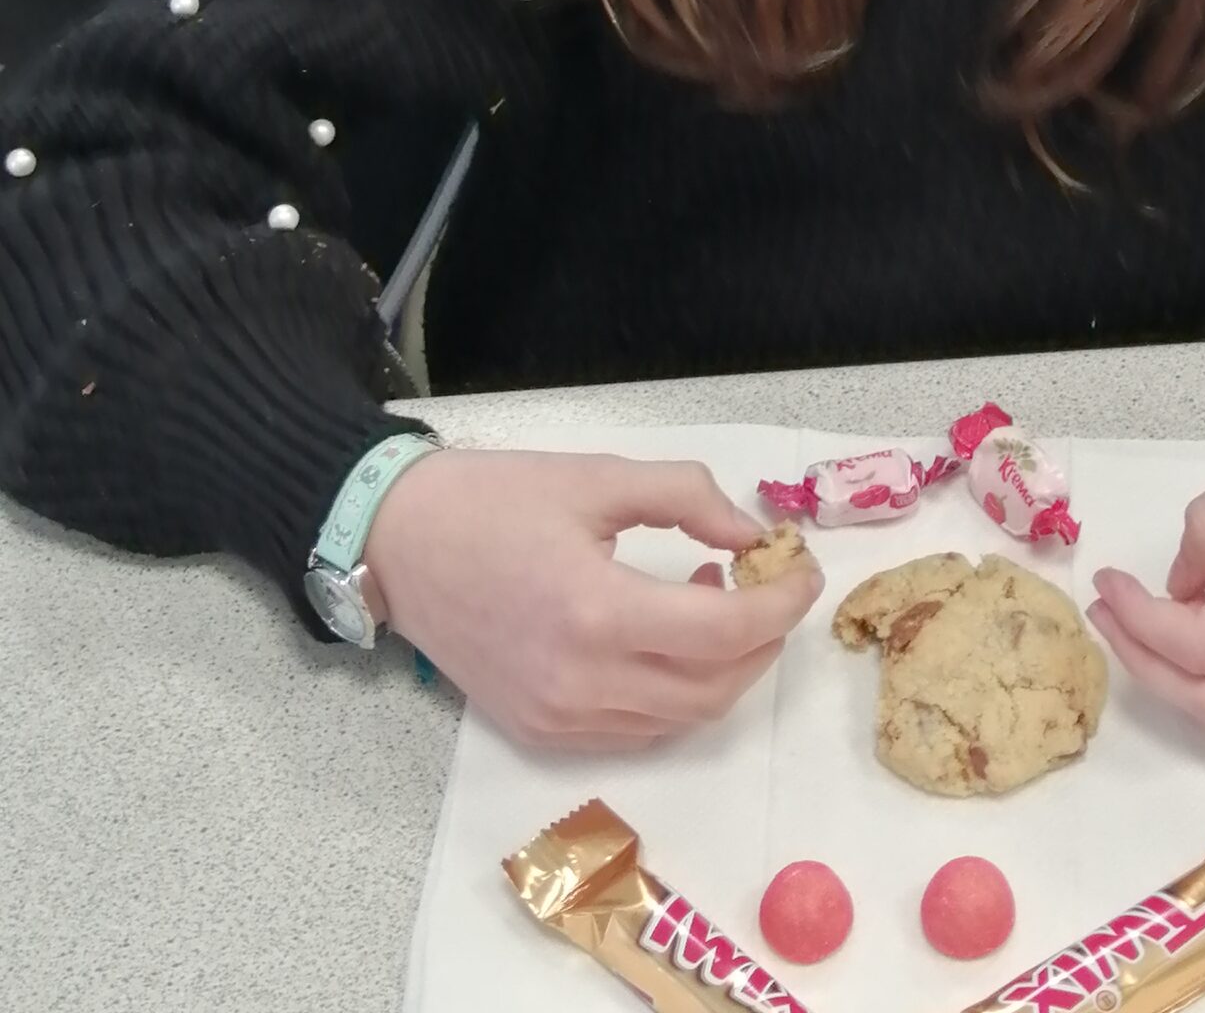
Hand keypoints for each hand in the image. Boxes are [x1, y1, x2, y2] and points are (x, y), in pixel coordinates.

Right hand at [364, 450, 821, 746]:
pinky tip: (664, 635)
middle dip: (762, 642)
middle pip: (713, 691)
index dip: (781, 605)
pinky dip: (673, 693)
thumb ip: (688, 499)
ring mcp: (557, 718)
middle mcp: (580, 684)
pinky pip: (635, 730)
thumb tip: (752, 535)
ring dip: (720, 669)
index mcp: (596, 613)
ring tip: (711, 598)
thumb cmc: (495, 499)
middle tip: (770, 587)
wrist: (397, 542)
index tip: (804, 570)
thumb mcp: (600, 477)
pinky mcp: (538, 730)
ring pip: (678, 720)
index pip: (724, 634)